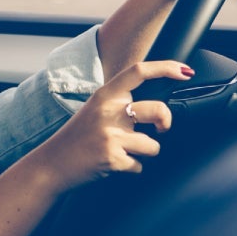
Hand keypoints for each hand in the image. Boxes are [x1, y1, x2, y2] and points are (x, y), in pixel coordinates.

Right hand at [31, 60, 193, 191]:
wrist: (51, 164)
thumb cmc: (76, 138)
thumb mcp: (93, 111)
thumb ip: (119, 104)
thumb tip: (153, 107)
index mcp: (104, 96)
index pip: (138, 72)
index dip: (166, 68)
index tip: (185, 71)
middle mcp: (108, 111)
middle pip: (158, 109)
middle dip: (166, 122)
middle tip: (161, 129)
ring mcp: (111, 135)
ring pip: (153, 145)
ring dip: (144, 152)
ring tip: (123, 152)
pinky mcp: (113, 157)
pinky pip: (139, 165)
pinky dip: (130, 167)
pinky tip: (112, 164)